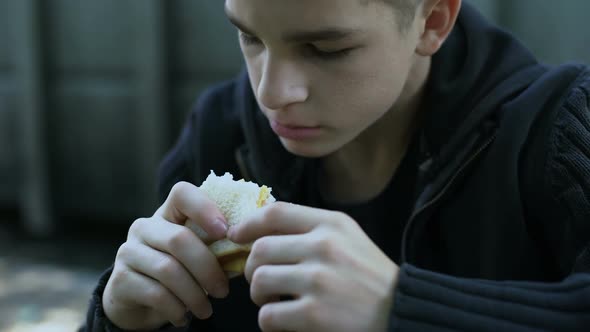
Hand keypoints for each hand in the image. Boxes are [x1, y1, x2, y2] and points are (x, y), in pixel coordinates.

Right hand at [102, 182, 229, 330]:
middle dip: (208, 269)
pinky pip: (155, 293)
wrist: (136, 301)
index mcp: (167, 213)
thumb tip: (251, 245)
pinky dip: (177, 308)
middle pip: (179, 239)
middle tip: (223, 291)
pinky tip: (184, 316)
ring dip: (195, 294)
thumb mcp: (196, 254)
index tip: (226, 232)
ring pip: (168, 270)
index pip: (182, 193)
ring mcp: (128, 251)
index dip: (205, 208)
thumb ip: (216, 246)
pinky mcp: (120, 279)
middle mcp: (144, 227)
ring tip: (207, 310)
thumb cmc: (178, 272)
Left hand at [228, 202, 398, 331]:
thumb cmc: (370, 277)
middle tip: (261, 281)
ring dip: (260, 295)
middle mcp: (324, 246)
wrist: (403, 312)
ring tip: (274, 301)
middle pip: (260, 249)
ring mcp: (319, 280)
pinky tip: (284, 321)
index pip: (276, 213)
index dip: (248, 223)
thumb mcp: (349, 239)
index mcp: (332, 224)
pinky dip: (270, 321)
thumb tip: (262, 231)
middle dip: (252, 268)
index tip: (235, 235)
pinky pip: (268, 315)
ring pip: (259, 280)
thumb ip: (312, 230)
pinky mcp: (314, 315)